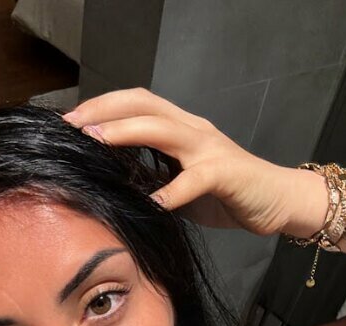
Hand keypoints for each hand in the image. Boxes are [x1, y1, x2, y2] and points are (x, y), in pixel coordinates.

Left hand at [63, 88, 313, 236]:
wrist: (275, 201)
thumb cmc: (224, 195)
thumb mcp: (178, 184)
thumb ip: (151, 178)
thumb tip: (110, 186)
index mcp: (179, 128)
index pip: (135, 103)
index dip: (102, 106)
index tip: (70, 121)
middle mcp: (192, 129)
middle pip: (143, 105)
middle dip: (103, 111)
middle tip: (72, 126)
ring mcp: (209, 148)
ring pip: (162, 129)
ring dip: (126, 134)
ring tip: (96, 143)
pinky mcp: (225, 173)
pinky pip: (194, 180)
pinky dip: (171, 192)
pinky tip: (152, 203)